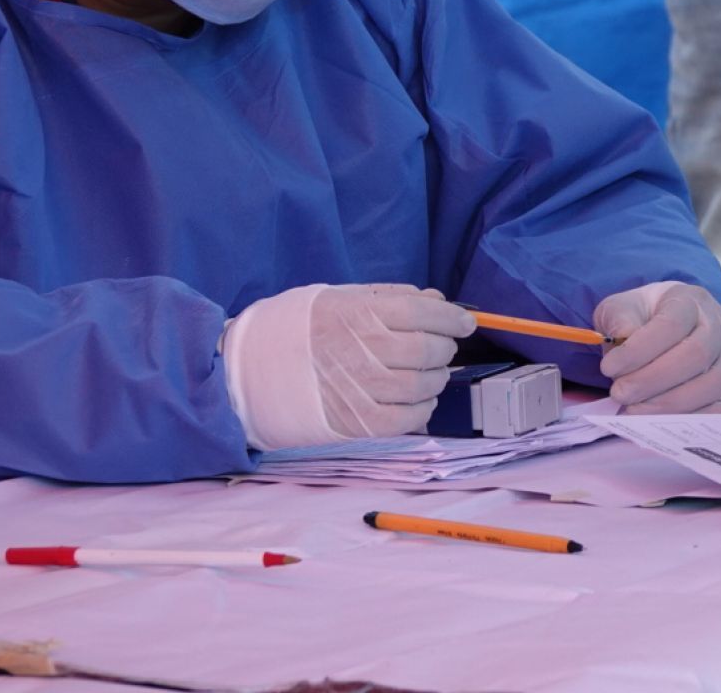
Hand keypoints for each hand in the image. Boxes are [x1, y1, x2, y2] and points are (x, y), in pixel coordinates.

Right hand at [223, 282, 475, 448]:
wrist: (256, 368)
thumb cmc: (306, 329)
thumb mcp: (345, 298)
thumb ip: (393, 298)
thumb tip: (438, 300)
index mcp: (358, 313)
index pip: (421, 311)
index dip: (450, 317)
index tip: (464, 322)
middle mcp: (361, 350)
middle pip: (425, 349)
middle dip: (443, 348)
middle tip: (443, 347)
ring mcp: (358, 388)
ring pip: (421, 385)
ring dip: (436, 379)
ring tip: (430, 373)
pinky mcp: (356, 422)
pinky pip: (406, 420)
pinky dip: (422, 410)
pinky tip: (419, 399)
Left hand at [595, 282, 720, 412]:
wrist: (671, 326)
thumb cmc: (643, 319)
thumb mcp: (622, 308)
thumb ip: (619, 320)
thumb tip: (624, 340)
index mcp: (690, 299)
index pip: (672, 323)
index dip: (639, 350)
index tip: (608, 368)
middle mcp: (720, 323)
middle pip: (697, 354)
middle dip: (653, 380)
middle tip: (620, 394)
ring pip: (716, 383)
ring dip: (672, 404)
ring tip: (636, 411)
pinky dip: (700, 420)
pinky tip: (667, 424)